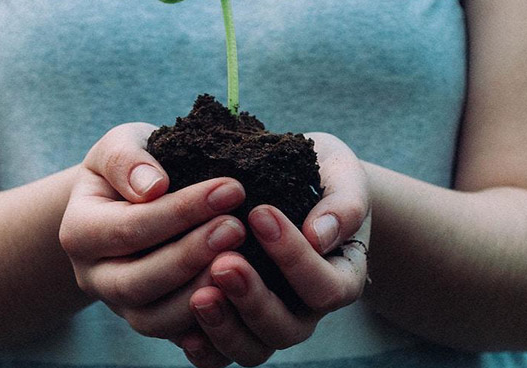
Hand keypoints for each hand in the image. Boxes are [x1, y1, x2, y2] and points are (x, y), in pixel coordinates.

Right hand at [58, 123, 247, 340]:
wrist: (128, 199)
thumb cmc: (131, 167)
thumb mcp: (121, 145)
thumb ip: (127, 159)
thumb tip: (153, 186)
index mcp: (79, 231)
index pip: (129, 228)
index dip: (181, 211)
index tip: (231, 188)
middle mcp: (94, 277)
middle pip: (138, 282)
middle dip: (191, 256)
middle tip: (237, 227)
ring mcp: (121, 307)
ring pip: (155, 320)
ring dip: (201, 292)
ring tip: (242, 260)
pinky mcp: (151, 322)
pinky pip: (177, 337)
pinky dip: (207, 324)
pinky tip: (240, 295)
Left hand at [179, 132, 371, 366]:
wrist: (296, 183)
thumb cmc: (323, 176)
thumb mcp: (343, 176)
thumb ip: (343, 204)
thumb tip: (319, 235)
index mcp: (341, 277)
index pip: (325, 287)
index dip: (294, 258)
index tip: (260, 213)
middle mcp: (306, 310)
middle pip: (286, 328)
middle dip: (253, 298)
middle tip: (224, 262)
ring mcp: (269, 323)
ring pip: (252, 350)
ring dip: (224, 326)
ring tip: (199, 294)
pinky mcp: (235, 325)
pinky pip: (220, 356)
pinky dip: (203, 346)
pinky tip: (183, 326)